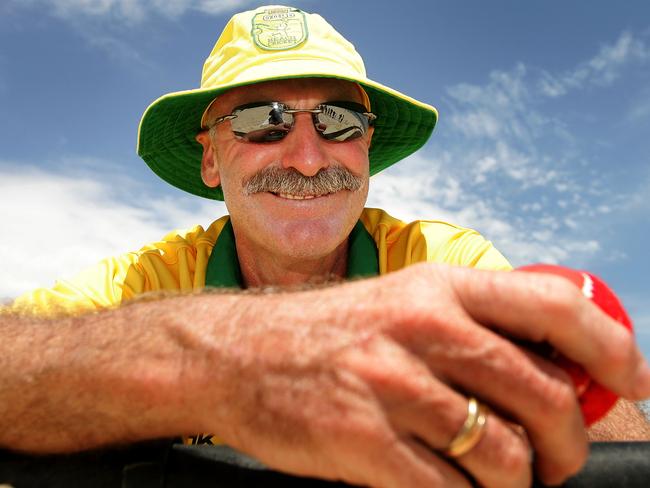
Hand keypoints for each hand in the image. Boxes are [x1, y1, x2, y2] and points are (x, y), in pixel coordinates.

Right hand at [192, 263, 649, 487]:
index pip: (555, 306)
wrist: (236, 353)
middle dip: (566, 445)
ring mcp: (392, 383)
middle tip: (554, 463)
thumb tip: (552, 365)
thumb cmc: (327, 331)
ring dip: (515, 483)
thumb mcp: (403, 302)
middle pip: (544, 396)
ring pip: (503, 457)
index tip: (628, 382)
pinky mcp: (362, 440)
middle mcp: (423, 327)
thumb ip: (472, 325)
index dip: (612, 347)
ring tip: (499, 482)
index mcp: (439, 287)